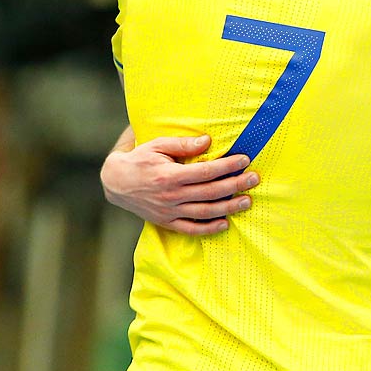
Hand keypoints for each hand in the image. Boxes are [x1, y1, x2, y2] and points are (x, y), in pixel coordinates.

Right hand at [101, 134, 258, 233]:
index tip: (244, 159)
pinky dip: (209, 229)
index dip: (227, 166)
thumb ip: (182, 144)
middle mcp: (171, 196)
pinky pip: (191, 229)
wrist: (116, 182)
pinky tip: (225, 223)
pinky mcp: (167, 222)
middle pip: (210, 192)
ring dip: (229, 207)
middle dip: (235, 185)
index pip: (206, 172)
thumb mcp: (157, 145)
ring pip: (205, 212)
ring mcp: (170, 212)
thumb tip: (207, 141)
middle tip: (254, 178)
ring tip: (248, 201)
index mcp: (170, 175)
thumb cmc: (140, 159)